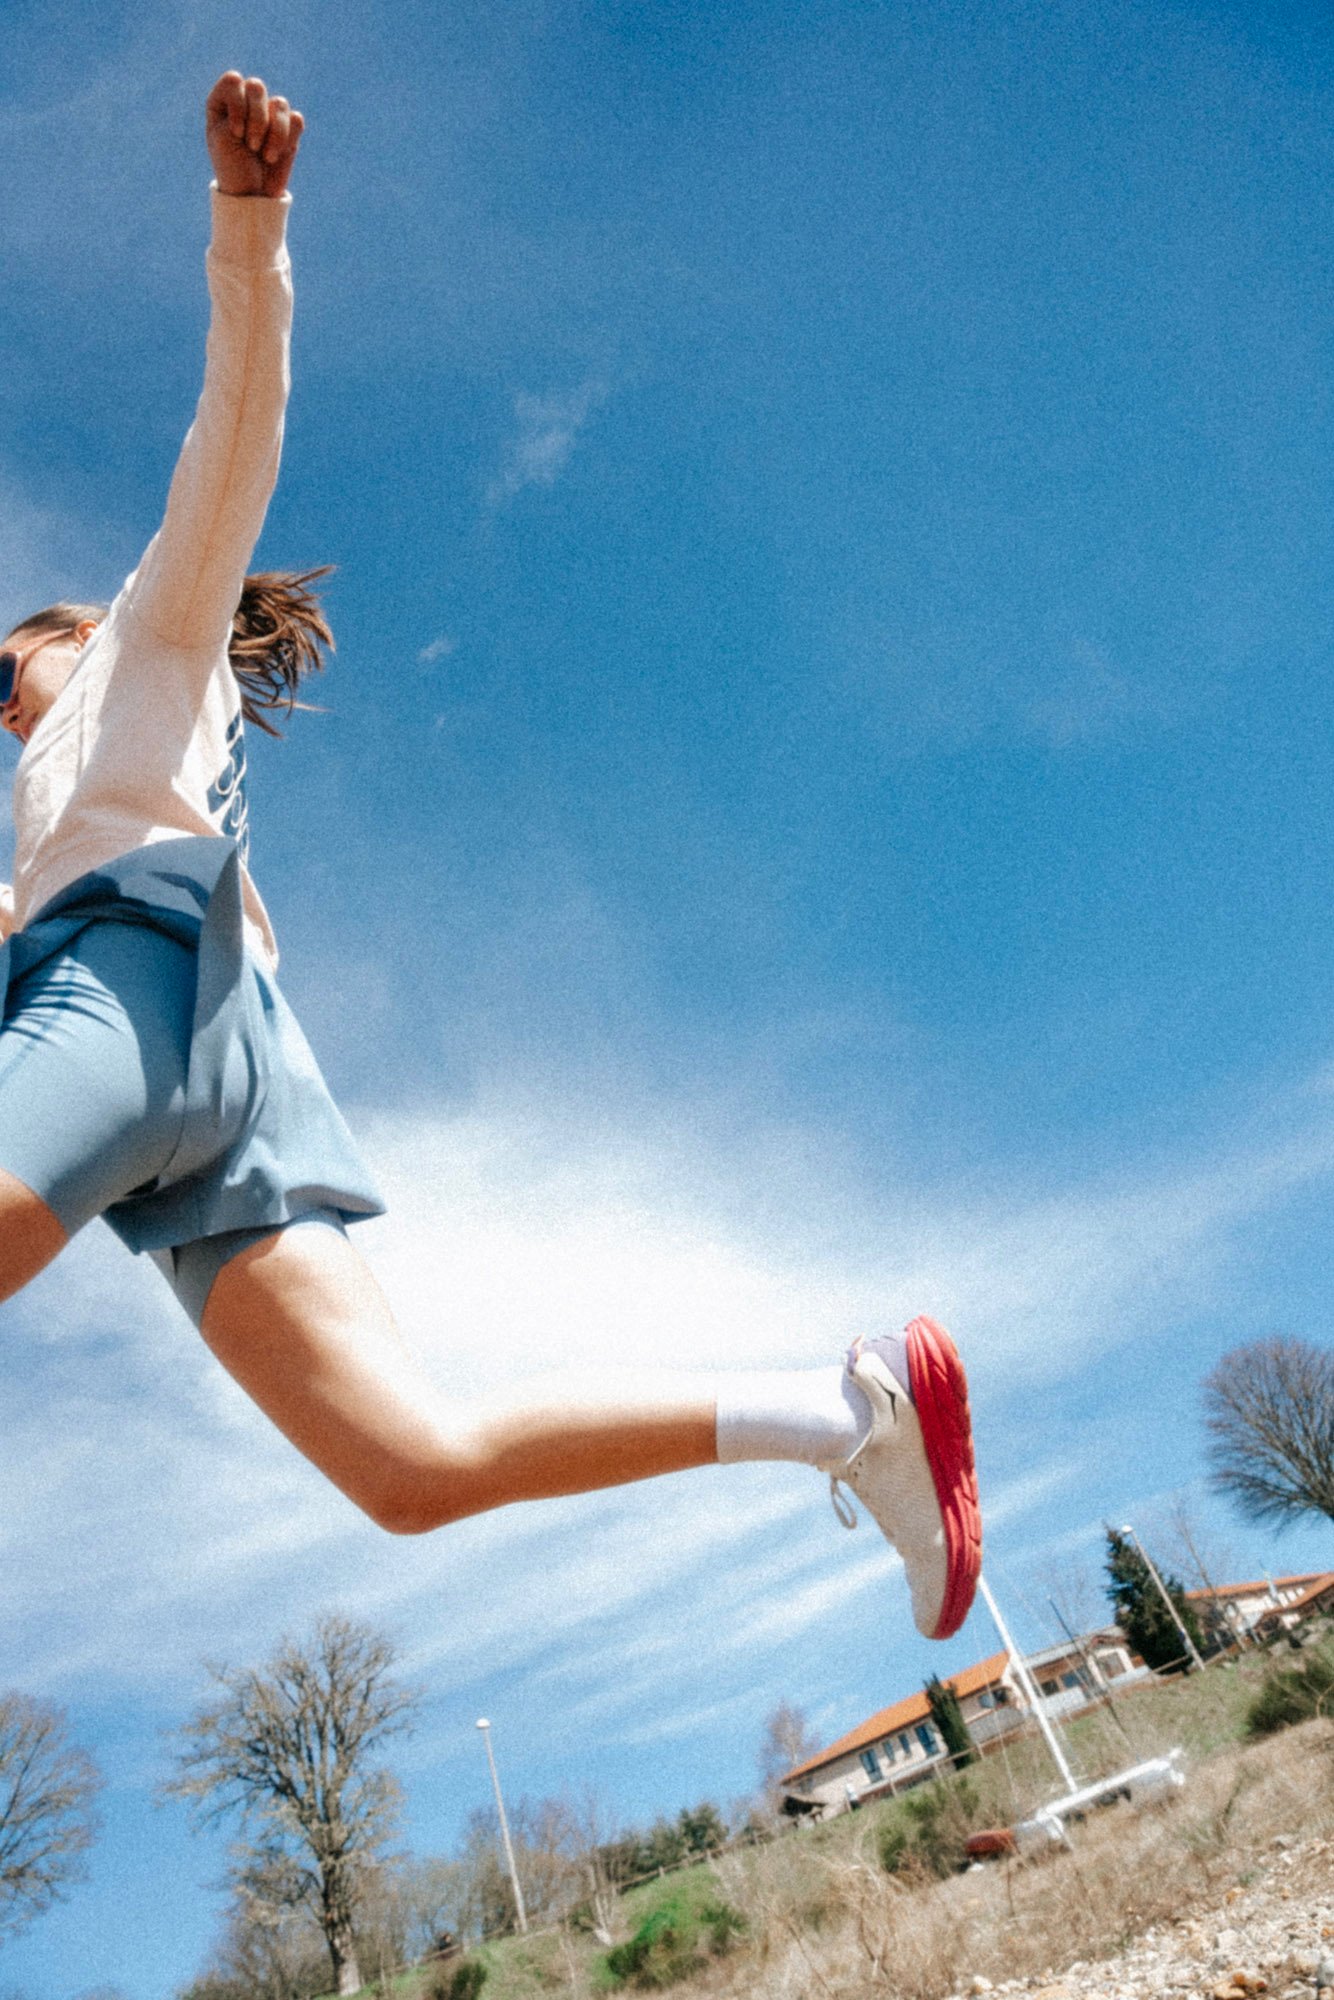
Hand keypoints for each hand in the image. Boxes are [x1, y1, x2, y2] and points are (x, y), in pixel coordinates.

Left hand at [206, 72, 303, 198]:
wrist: (253, 196)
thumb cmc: (231, 168)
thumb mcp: (220, 139)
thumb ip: (235, 110)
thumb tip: (263, 95)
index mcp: (223, 101)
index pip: (233, 81)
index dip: (238, 105)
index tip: (237, 134)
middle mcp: (246, 102)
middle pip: (257, 87)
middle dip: (257, 120)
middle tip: (251, 146)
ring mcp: (269, 114)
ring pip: (280, 103)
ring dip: (274, 133)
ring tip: (266, 156)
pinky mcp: (288, 129)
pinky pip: (296, 120)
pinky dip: (288, 140)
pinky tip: (278, 155)